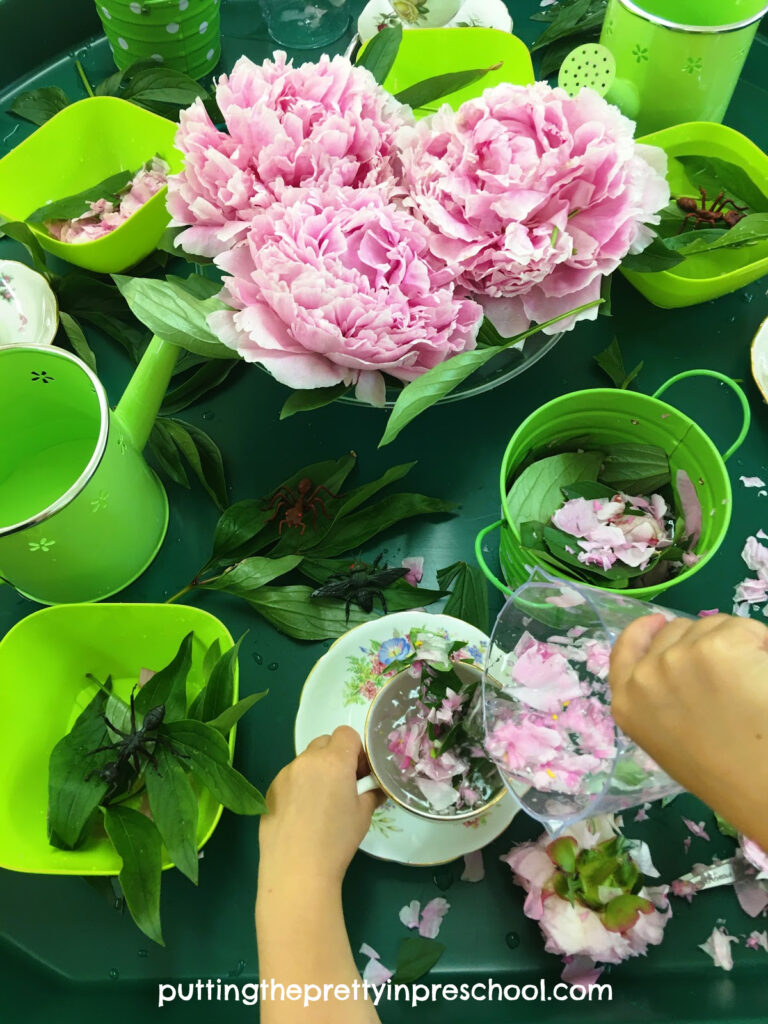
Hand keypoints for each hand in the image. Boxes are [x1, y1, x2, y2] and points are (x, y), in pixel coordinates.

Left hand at [258, 726, 383, 890]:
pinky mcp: (270, 790)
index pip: (346, 734)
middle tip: (343, 785)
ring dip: (316, 772)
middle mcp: (307, 761)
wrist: (297, 870)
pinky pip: (290, 778)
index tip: (359, 773)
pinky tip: (301, 815)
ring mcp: (284, 774)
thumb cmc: (337, 841)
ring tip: (320, 805)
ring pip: (305, 761)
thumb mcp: (363, 815)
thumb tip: (376, 788)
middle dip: (336, 757)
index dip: (356, 750)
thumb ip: (372, 793)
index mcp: (334, 761)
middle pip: (324, 743)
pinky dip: (299, 787)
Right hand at [610, 613, 767, 848]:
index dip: (643, 631)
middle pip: (674, 631)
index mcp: (627, 704)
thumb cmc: (723, 774)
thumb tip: (677, 659)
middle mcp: (645, 677)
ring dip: (731, 642)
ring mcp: (678, 658)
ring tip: (747, 684)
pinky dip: (759, 643)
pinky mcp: (717, 647)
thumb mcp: (672, 739)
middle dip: (699, 642)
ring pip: (710, 625)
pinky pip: (744, 627)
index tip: (658, 623)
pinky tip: (761, 676)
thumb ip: (661, 699)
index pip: (624, 648)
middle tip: (727, 678)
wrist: (760, 788)